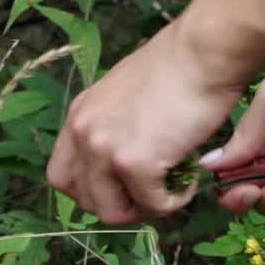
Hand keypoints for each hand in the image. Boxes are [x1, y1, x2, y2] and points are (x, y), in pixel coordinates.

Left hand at [46, 18, 245, 223]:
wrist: (203, 50)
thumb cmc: (179, 67)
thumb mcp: (126, 95)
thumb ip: (114, 127)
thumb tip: (126, 164)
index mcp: (79, 115)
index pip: (61, 178)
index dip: (93, 193)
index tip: (123, 189)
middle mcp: (83, 132)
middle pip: (87, 201)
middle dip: (123, 205)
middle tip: (155, 191)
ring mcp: (105, 148)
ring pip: (113, 213)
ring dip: (146, 208)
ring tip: (172, 187)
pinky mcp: (134, 163)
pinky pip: (154, 206)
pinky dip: (175, 201)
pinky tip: (190, 180)